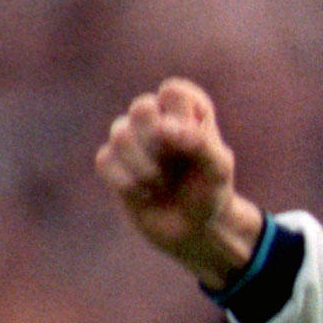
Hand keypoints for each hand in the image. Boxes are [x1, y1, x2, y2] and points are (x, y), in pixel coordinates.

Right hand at [95, 77, 263, 286]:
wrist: (194, 230)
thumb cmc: (210, 193)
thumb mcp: (217, 170)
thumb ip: (200, 143)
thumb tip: (163, 128)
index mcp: (188, 110)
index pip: (174, 92)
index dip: (180, 119)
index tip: (192, 145)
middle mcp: (157, 117)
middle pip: (142, 107)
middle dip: (158, 143)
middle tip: (173, 167)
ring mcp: (131, 137)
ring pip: (120, 133)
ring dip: (144, 167)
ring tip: (160, 184)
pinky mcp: (112, 161)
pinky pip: (105, 160)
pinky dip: (127, 182)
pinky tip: (144, 194)